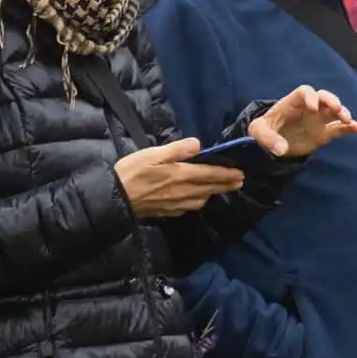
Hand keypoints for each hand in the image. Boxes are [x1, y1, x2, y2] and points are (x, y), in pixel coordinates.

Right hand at [114, 138, 245, 218]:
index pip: (211, 174)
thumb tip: (198, 144)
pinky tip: (195, 200)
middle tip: (238, 182)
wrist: (115, 198)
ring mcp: (176, 204)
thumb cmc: (132, 171)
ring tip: (218, 189)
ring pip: (201, 200)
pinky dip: (197, 202)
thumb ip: (177, 149)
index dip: (227, 174)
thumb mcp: (152, 153)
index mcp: (182, 175)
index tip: (240, 173)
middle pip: (210, 189)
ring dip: (212, 194)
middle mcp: (184, 192)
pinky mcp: (167, 212)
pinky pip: (189, 208)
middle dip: (226, 185)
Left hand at [248, 85, 356, 158]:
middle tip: (336, 109)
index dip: (310, 97)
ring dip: (343, 112)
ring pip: (335, 111)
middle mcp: (308, 108)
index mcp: (292, 103)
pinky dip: (350, 127)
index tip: (313, 108)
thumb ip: (267, 139)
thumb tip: (281, 150)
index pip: (304, 92)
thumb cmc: (264, 130)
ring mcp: (318, 120)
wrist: (271, 142)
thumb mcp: (257, 132)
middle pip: (324, 97)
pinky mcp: (324, 133)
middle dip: (331, 101)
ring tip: (347, 120)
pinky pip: (340, 128)